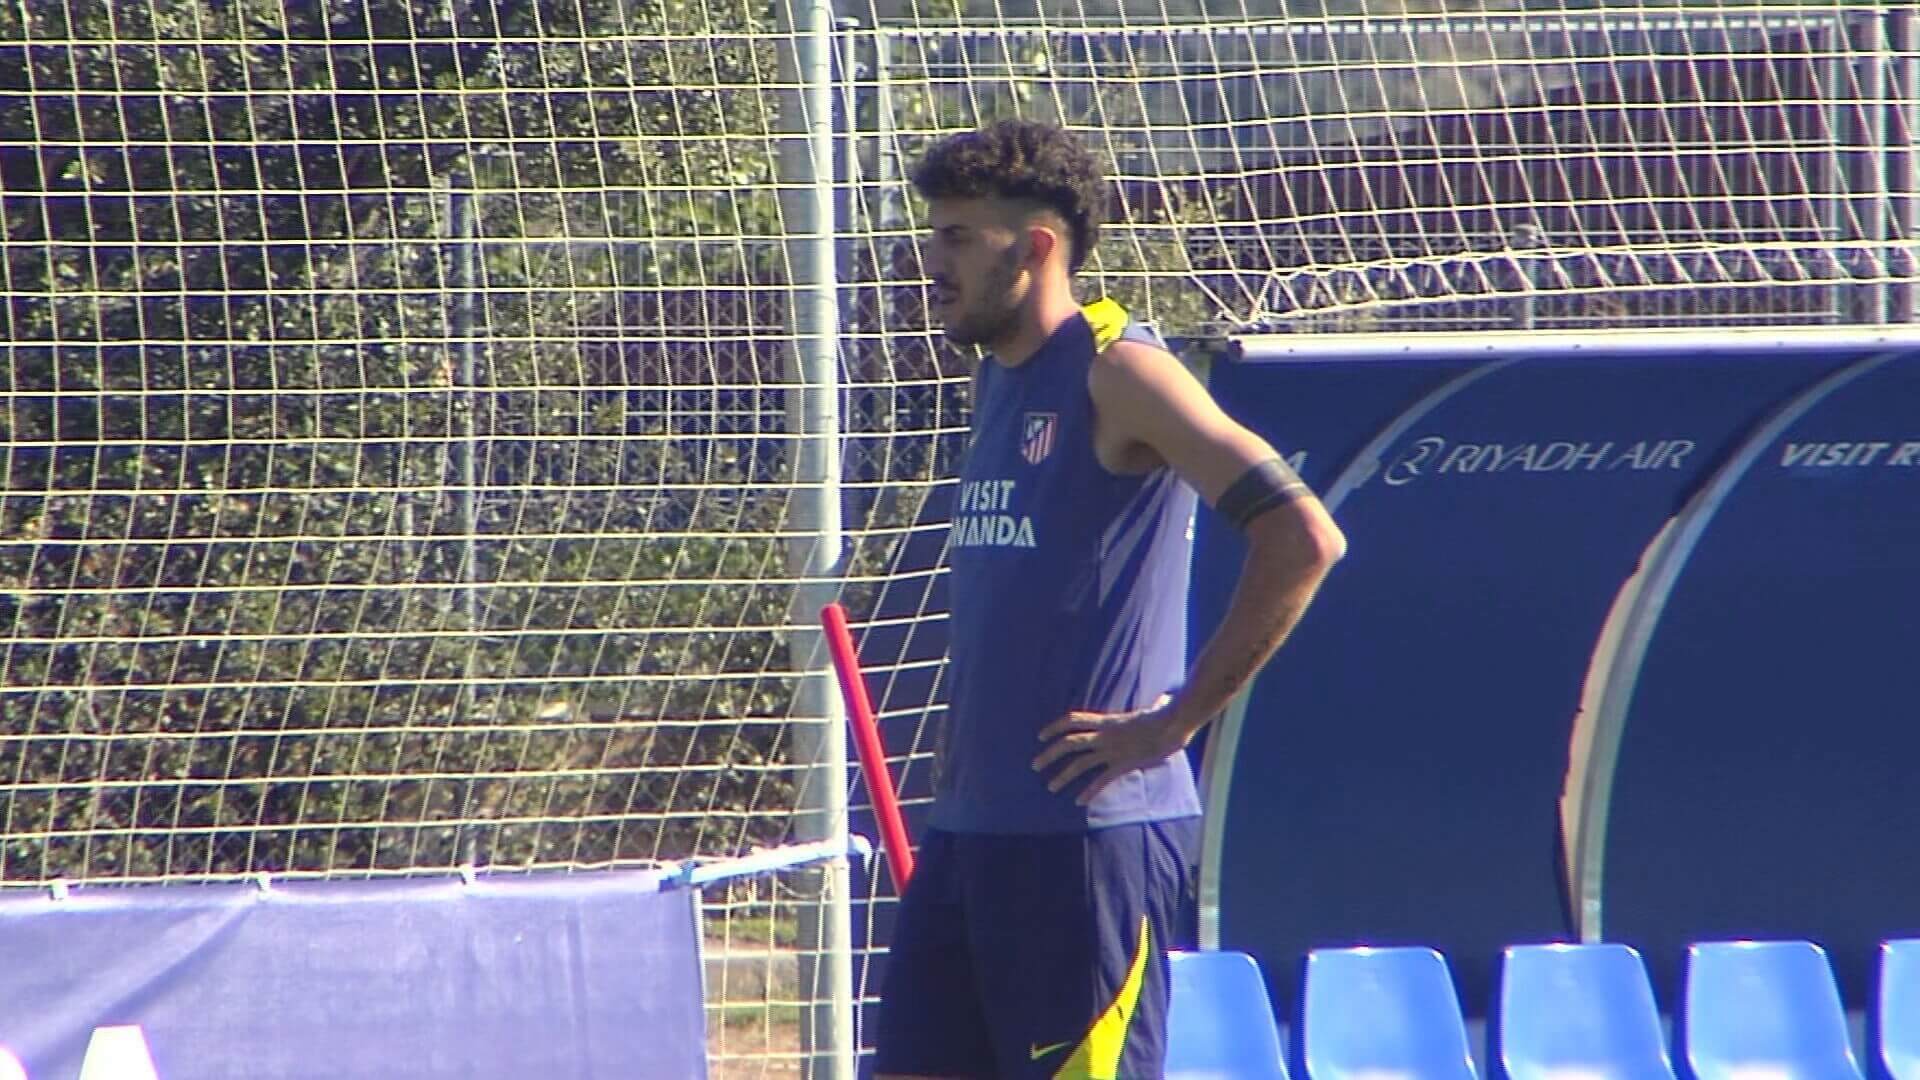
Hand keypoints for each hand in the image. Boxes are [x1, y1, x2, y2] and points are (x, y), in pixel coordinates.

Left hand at [1032, 695, 1188, 806]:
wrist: (1174, 724)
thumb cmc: (1168, 715)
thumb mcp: (1155, 709)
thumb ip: (1154, 706)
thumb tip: (1164, 701)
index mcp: (1107, 721)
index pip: (1073, 720)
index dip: (1054, 727)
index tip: (1041, 736)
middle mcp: (1105, 735)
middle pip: (1068, 743)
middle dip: (1049, 754)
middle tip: (1035, 765)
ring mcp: (1113, 750)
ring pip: (1080, 763)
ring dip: (1062, 776)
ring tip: (1050, 787)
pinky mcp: (1124, 764)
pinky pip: (1101, 780)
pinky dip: (1089, 791)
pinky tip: (1079, 801)